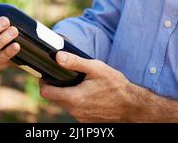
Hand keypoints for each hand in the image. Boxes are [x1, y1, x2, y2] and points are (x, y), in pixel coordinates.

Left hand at [40, 51, 177, 122]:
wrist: (133, 105)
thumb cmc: (116, 86)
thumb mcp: (96, 68)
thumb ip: (75, 62)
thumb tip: (58, 56)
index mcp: (74, 98)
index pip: (46, 93)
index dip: (44, 82)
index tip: (48, 74)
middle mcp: (75, 111)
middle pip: (54, 98)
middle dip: (56, 87)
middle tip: (65, 75)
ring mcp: (81, 118)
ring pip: (65, 104)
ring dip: (67, 94)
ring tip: (80, 84)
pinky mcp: (87, 121)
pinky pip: (75, 110)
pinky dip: (77, 101)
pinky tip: (88, 93)